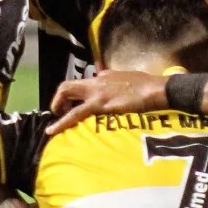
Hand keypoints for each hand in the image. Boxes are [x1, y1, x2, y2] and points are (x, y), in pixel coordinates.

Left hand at [48, 71, 167, 132]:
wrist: (155, 89)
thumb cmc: (147, 86)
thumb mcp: (128, 78)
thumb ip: (116, 82)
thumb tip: (111, 87)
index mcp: (103, 76)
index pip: (83, 83)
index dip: (75, 95)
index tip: (74, 105)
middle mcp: (96, 82)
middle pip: (67, 86)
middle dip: (58, 100)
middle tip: (57, 114)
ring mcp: (97, 93)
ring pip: (68, 97)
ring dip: (58, 112)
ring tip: (52, 129)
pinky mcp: (101, 105)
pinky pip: (77, 114)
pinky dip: (64, 123)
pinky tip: (56, 131)